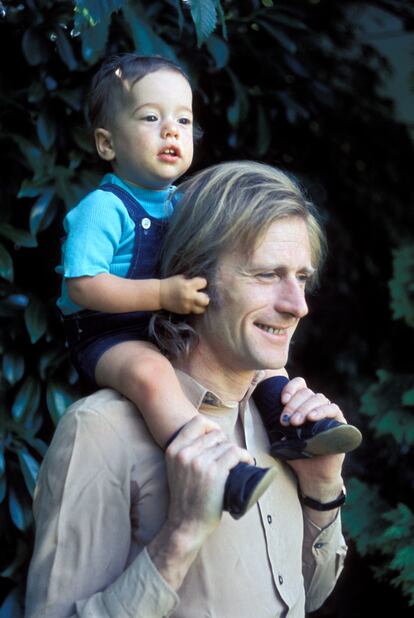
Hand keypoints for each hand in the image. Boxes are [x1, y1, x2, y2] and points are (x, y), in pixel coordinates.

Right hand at [160, 275, 209, 313]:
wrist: (159, 294)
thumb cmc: (171, 284)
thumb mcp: (182, 278)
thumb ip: (192, 280)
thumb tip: (204, 283)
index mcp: (188, 285)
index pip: (204, 283)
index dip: (202, 283)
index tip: (198, 283)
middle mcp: (189, 297)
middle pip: (206, 300)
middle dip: (205, 296)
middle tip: (200, 294)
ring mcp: (187, 306)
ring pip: (202, 309)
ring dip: (200, 304)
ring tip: (196, 300)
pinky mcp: (184, 311)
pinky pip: (194, 311)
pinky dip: (193, 307)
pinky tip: (189, 303)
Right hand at [165, 416, 253, 546]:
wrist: (185, 524)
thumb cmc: (186, 498)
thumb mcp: (176, 468)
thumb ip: (187, 451)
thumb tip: (212, 436)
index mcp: (174, 449)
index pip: (198, 421)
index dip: (212, 427)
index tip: (218, 439)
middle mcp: (185, 453)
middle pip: (216, 434)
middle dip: (225, 444)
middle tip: (228, 458)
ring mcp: (200, 462)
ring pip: (227, 444)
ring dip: (236, 453)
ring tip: (237, 464)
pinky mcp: (215, 472)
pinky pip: (236, 453)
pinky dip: (245, 457)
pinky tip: (246, 463)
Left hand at [279, 377, 344, 494]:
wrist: (311, 473)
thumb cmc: (296, 453)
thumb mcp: (282, 434)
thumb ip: (277, 421)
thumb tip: (264, 407)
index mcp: (303, 404)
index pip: (300, 385)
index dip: (291, 388)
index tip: (282, 400)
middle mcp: (316, 405)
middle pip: (306, 392)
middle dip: (294, 404)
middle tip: (286, 419)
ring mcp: (329, 413)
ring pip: (318, 398)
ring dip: (305, 408)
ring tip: (296, 422)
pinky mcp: (340, 422)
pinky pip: (333, 409)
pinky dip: (321, 411)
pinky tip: (312, 418)